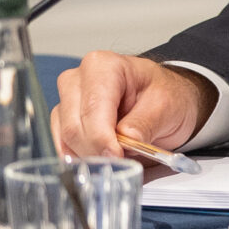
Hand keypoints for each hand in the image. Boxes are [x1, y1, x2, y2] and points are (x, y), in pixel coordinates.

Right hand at [53, 54, 215, 160]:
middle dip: (97, 150)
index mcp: (104, 66)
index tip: (118, 156)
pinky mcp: (62, 118)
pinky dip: (81, 157)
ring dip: (90, 155)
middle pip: (74, 126)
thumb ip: (145, 123)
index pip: (92, 108)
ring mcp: (66, 99)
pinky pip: (62, 144)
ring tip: (119, 156)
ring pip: (65, 138)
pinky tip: (102, 158)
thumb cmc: (165, 95)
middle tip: (122, 162)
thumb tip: (126, 141)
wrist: (163, 98)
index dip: (102, 138)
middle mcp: (77, 79)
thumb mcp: (166, 106)